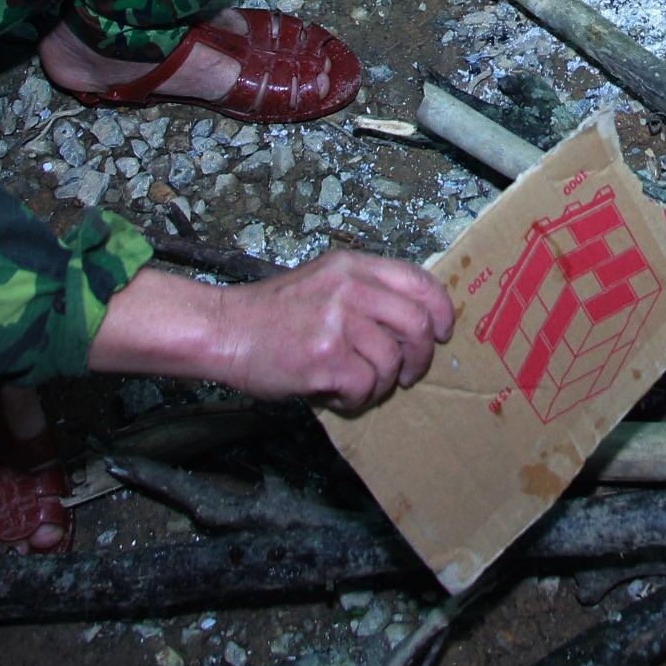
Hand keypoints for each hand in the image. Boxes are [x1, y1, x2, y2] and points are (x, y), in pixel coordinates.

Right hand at [87, 252, 454, 411]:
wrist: (222, 330)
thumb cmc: (270, 315)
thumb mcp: (322, 282)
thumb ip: (364, 292)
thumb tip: (411, 323)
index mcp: (352, 266)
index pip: (419, 281)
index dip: (440, 310)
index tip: (442, 332)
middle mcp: (350, 288)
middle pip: (416, 323)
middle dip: (419, 357)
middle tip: (406, 374)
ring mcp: (338, 321)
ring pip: (391, 361)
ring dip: (380, 383)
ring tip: (355, 386)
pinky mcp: (325, 356)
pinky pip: (365, 385)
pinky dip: (355, 398)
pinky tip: (335, 394)